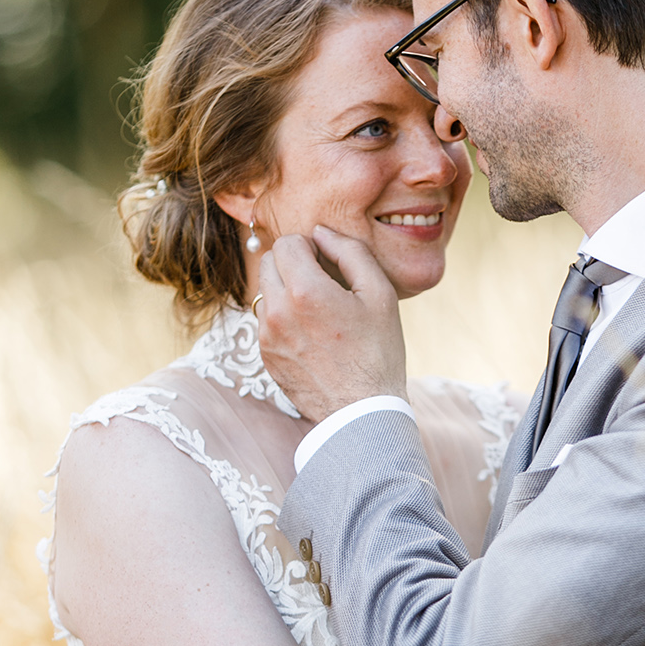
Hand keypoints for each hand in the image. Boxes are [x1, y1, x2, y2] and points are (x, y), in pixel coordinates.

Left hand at [257, 229, 407, 424]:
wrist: (361, 413)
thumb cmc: (378, 353)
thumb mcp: (380, 295)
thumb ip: (350, 252)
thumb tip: (322, 233)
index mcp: (306, 292)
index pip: (287, 243)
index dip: (309, 247)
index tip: (326, 263)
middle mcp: (278, 312)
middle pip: (269, 262)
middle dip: (292, 264)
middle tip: (322, 283)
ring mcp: (266, 336)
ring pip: (264, 291)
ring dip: (285, 291)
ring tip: (317, 311)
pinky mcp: (265, 355)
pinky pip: (265, 320)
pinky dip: (282, 318)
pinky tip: (310, 334)